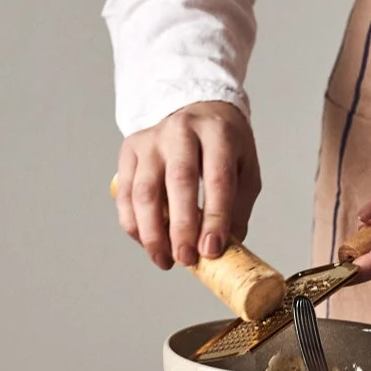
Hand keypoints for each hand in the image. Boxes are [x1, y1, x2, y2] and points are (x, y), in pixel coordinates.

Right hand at [114, 101, 261, 268]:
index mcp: (217, 133)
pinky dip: (134, 224)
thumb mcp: (245, 168)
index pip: (217, 178)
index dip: (214, 218)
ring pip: (144, 191)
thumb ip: (238, 206)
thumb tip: (225, 249)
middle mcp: (181, 132)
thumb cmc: (224, 145)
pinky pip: (125, 193)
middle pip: (178, 183)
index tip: (212, 250)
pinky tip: (148, 243)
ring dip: (152, 232)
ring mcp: (151, 140)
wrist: (197, 109)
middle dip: (181, 228)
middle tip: (186, 259)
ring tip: (165, 260)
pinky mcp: (129, 150)